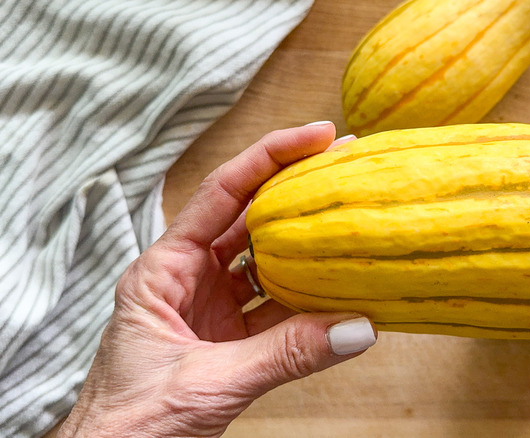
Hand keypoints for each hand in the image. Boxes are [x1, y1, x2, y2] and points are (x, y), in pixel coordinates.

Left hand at [58, 122, 375, 437]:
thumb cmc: (128, 427)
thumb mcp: (209, 383)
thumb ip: (284, 356)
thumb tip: (355, 329)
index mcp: (162, 271)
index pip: (222, 195)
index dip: (270, 158)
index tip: (316, 136)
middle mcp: (187, 281)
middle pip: (249, 220)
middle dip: (296, 193)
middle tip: (345, 166)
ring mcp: (210, 311)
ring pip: (267, 264)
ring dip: (307, 249)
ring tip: (349, 223)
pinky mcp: (229, 342)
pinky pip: (276, 309)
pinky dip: (308, 303)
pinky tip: (340, 292)